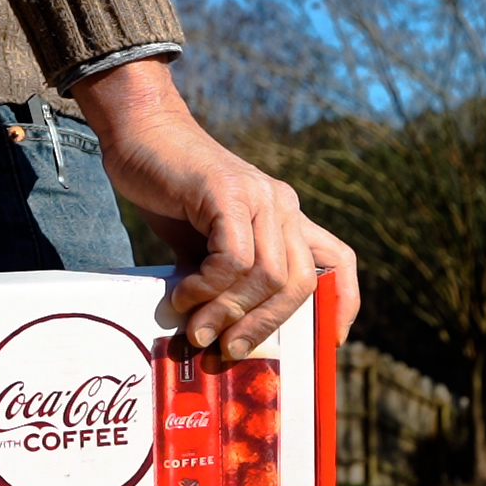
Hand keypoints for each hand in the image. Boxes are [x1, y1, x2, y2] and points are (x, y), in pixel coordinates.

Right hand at [71, 60, 359, 356]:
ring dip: (229, 313)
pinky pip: (233, 258)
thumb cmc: (171, 195)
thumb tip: (224, 338)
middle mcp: (283, 205)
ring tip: (197, 330)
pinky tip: (182, 295)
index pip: (340, 260)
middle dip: (266, 326)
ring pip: (268, 276)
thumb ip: (224, 282)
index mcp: (287, 218)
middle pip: (301, 282)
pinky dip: (208, 288)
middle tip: (228, 351)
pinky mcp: (228, 192)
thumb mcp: (207, 246)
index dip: (345, 304)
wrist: (140, 134)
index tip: (330, 342)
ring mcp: (259, 195)